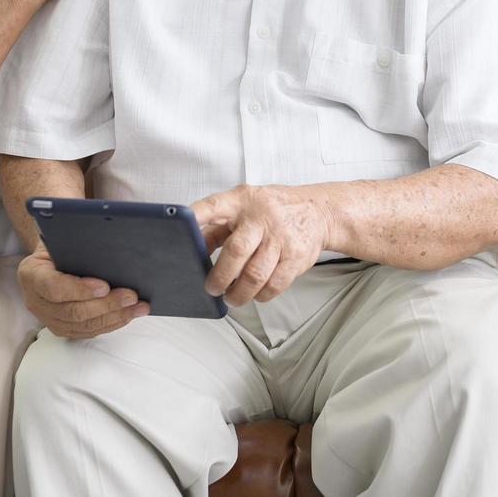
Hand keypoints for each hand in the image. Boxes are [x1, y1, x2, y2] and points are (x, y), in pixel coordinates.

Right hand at [17, 245, 148, 338]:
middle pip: (72, 311)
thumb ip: (77, 244)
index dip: (79, 289)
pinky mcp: (62, 328)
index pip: (53, 287)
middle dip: (106, 305)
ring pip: (83, 325)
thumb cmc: (59, 243)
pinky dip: (111, 323)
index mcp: (31, 274)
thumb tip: (110, 245)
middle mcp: (35, 300)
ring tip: (138, 307)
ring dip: (114, 317)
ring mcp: (48, 318)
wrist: (51, 257)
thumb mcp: (62, 237)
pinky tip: (129, 314)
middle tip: (131, 296)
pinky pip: (88, 331)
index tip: (105, 285)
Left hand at [191, 184, 331, 305]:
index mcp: (242, 200)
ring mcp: (281, 236)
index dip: (196, 218)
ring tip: (232, 298)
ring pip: (255, 274)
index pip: (213, 206)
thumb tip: (190, 249)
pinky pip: (275, 284)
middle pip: (236, 251)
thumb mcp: (243, 206)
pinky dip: (261, 295)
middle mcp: (262, 216)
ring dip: (239, 293)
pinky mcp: (297, 255)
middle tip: (212, 289)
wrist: (318, 211)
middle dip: (220, 277)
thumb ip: (217, 226)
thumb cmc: (272, 210)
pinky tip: (256, 294)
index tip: (178, 227)